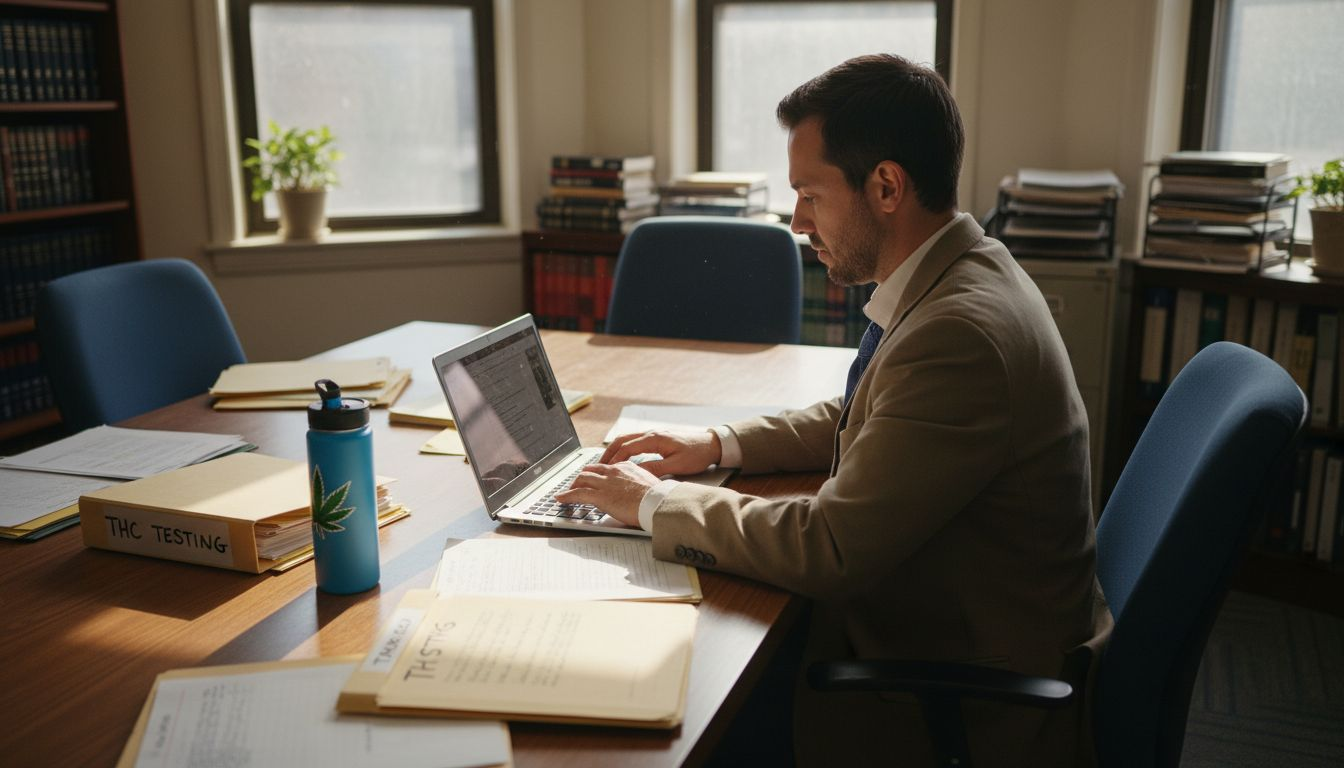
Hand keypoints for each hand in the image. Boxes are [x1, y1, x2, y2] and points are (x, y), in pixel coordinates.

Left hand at [554, 461, 661, 525]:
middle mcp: (613, 471)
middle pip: (590, 470)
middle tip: (576, 485)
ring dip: (572, 486)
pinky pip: (577, 493)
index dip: (596, 474)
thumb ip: (639, 484)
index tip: (593, 480)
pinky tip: (560, 499)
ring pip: (581, 479)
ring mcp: (605, 483)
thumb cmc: (657, 497)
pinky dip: (566, 496)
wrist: (657, 502)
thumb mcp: (649, 484)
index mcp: (625, 467)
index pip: (605, 467)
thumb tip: (639, 491)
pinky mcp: (599, 496)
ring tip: (566, 493)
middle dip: (581, 477)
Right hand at [600, 429, 722, 476]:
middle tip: (597, 466)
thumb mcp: (676, 465)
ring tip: (605, 463)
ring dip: (614, 450)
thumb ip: (655, 469)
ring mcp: (654, 434)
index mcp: (654, 439)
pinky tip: (622, 458)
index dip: (614, 460)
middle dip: (608, 453)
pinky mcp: (657, 438)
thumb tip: (635, 474)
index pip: (627, 448)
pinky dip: (624, 448)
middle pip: (622, 441)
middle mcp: (651, 434)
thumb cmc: (697, 454)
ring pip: (627, 439)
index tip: (604, 471)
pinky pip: (635, 441)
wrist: (711, 444)